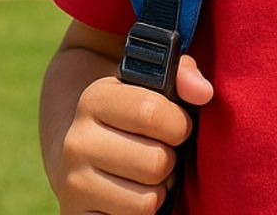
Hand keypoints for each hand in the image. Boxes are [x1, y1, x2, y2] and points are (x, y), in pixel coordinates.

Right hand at [51, 53, 213, 214]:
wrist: (77, 151)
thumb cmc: (129, 118)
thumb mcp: (149, 87)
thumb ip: (182, 76)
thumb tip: (203, 92)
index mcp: (95, 99)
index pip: (152, 113)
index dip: (178, 124)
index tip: (175, 127)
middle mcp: (78, 141)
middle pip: (156, 162)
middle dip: (168, 161)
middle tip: (158, 154)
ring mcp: (74, 181)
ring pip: (147, 200)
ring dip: (157, 191)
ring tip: (145, 176)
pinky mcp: (75, 214)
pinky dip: (141, 214)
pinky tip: (131, 196)